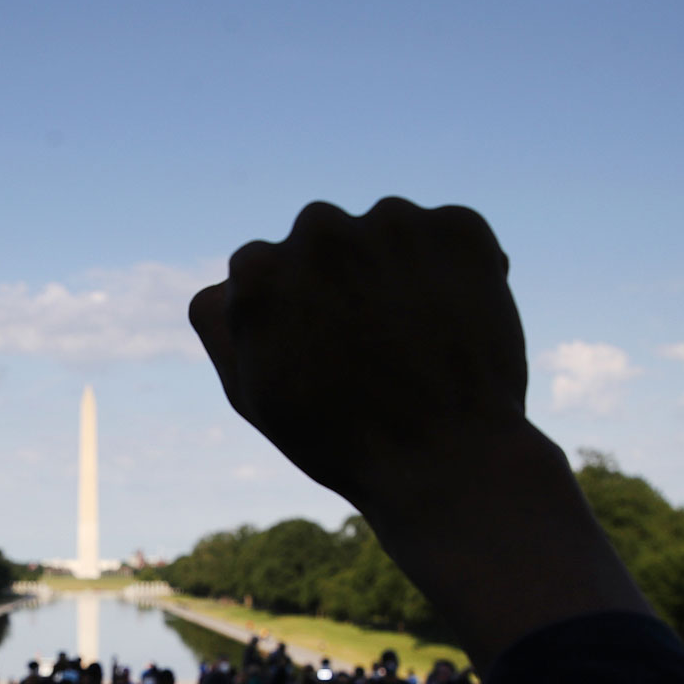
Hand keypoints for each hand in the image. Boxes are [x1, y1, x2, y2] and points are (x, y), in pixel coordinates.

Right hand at [189, 198, 650, 667]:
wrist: (446, 461)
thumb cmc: (340, 440)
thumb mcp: (252, 392)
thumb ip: (224, 325)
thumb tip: (231, 278)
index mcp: (256, 270)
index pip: (265, 270)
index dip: (293, 316)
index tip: (319, 356)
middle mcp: (318, 229)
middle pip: (323, 243)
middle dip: (342, 281)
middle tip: (371, 348)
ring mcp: (392, 222)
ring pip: (386, 235)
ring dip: (396, 272)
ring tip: (416, 344)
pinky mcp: (458, 227)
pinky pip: (449, 236)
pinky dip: (455, 269)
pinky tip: (455, 325)